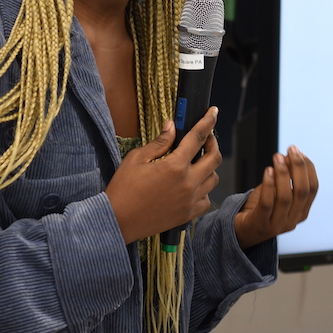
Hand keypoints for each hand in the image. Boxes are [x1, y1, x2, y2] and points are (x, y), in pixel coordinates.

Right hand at [104, 109, 220, 244]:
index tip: (213, 112)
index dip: (208, 121)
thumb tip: (172, 126)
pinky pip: (207, 200)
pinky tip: (193, 186)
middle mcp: (188, 183)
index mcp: (175, 166)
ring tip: (197, 162)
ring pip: (213, 179)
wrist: (118, 221)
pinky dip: (204, 191)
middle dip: (213, 143)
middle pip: (214, 158)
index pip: (198, 137)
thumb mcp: (136, 159)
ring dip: (209, 167)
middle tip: (205, 138)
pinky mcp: (188, 214)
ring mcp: (190, 200)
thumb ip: (159, 142)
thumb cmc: (123, 189)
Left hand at [234, 146, 317, 248]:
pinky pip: (268, 204)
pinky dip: (269, 185)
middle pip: (302, 191)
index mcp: (301, 212)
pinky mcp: (261, 225)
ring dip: (283, 174)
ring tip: (277, 157)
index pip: (312, 188)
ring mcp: (277, 225)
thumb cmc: (258, 209)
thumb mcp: (276, 192)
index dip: (308, 168)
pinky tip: (268, 171)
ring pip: (286, 197)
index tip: (299, 152)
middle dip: (298, 167)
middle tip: (291, 150)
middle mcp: (293, 220)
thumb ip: (285, 177)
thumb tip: (290, 155)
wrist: (239, 231)